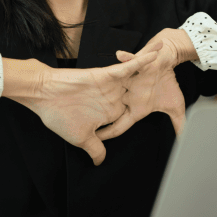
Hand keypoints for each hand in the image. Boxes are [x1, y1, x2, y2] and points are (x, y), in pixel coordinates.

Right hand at [14, 44, 161, 165]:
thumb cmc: (59, 117)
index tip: (161, 109)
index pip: (132, 114)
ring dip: (154, 67)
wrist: (43, 95)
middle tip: (173, 77)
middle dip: (155, 84)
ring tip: (171, 57)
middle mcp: (114, 98)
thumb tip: (100, 162)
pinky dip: (141, 60)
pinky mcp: (107, 74)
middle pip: (140, 92)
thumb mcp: (81, 138)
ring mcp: (112, 86)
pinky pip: (128, 66)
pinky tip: (156, 55)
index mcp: (110, 114)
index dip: (146, 111)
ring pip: (138, 76)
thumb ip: (95, 148)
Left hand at [96, 28, 196, 141]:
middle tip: (82, 120)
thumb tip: (185, 140)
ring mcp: (131, 79)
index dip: (109, 133)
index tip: (96, 142)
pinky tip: (120, 54)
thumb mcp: (175, 106)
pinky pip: (129, 61)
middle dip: (97, 113)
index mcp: (136, 107)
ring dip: (107, 86)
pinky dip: (125, 57)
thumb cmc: (167, 83)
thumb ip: (179, 124)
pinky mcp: (136, 64)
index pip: (120, 124)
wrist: (168, 61)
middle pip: (110, 107)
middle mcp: (129, 94)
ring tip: (93, 88)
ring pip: (115, 84)